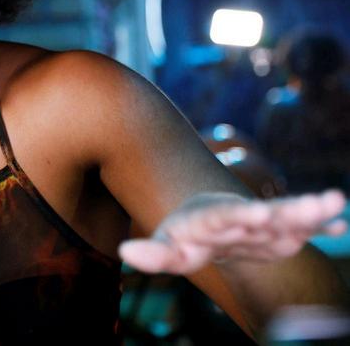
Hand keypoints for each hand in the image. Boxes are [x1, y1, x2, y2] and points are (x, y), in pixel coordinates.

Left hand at [119, 190, 347, 274]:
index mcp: (213, 219)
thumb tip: (125, 253)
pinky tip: (340, 224)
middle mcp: (243, 217)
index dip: (243, 215)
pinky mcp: (281, 231)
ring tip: (335, 201)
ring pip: (290, 216)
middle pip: (269, 213)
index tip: (260, 213)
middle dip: (292, 210)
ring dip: (311, 210)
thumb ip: (153, 253)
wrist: (206, 222)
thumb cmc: (186, 238)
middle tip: (317, 203)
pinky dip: (322, 226)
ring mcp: (265, 223)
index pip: (228, 216)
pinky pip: (305, 228)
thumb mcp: (168, 248)